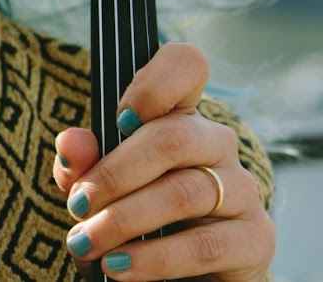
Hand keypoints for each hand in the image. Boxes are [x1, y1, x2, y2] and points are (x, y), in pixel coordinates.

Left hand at [51, 43, 274, 280]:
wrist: (178, 277)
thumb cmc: (132, 217)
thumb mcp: (95, 187)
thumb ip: (80, 163)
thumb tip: (72, 142)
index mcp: (177, 117)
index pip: (187, 66)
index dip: (156, 81)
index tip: (118, 116)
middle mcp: (214, 145)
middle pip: (172, 137)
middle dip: (113, 174)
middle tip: (77, 207)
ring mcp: (242, 189)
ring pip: (184, 192)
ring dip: (125, 220)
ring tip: (88, 244)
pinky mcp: (254, 238)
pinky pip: (205, 244)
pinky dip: (155, 258)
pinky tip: (121, 268)